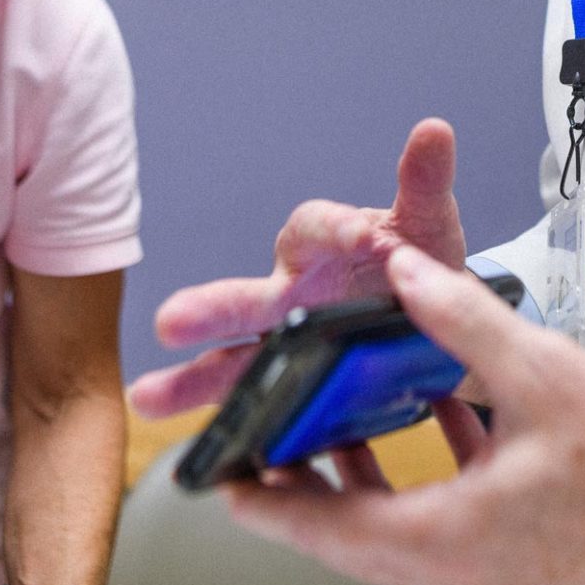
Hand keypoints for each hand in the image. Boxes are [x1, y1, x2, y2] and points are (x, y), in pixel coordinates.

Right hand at [128, 118, 466, 418]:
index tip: (361, 238)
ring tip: (146, 399)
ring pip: (234, 363)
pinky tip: (221, 453)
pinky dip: (248, 429)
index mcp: (321, 245)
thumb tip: (433, 130)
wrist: (438, 324)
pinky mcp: (298, 390)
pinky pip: (267, 409)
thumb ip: (423, 183)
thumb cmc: (418, 262)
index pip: (312, 227)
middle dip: (209, 311)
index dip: (334, 229)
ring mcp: (287, 345)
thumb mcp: (427, 225)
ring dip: (193, 382)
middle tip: (169, 322)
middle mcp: (291, 292)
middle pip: (244, 299)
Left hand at [222, 246, 584, 584]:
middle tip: (261, 436)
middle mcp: (452, 571)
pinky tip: (422, 423)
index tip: (221, 474)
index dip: (264, 500)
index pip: (321, 530)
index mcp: (445, 538)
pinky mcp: (507, 560)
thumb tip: (404, 268)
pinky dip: (409, 483)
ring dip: (353, 482)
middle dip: (300, 485)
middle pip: (343, 536)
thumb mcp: (542, 374)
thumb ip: (462, 318)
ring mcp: (480, 573)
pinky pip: (431, 526)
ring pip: (385, 533)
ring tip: (325, 424)